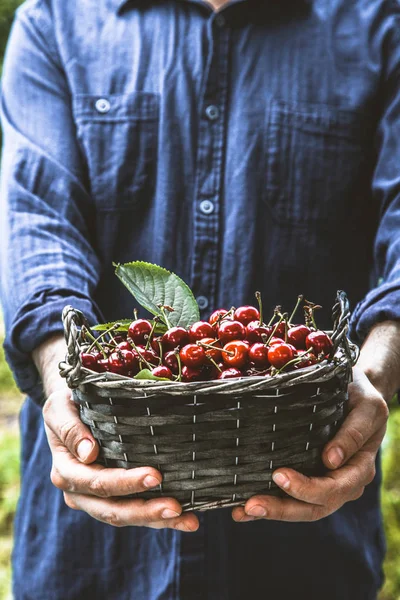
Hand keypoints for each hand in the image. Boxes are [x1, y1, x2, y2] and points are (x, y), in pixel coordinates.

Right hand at [43, 389, 198, 530]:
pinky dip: (160, 518)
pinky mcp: (113, 499)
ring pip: (127, 517)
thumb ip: (70, 429)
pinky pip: (137, 512)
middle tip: (176, 506)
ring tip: (189, 520)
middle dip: (146, 510)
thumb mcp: (60, 408)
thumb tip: (88, 453)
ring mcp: (96, 500)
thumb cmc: (68, 404)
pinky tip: (186, 519)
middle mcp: (79, 492)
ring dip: (158, 520)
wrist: (71, 409)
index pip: (97, 483)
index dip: (126, 483)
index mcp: (66, 471)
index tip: (156, 475)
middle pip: (113, 510)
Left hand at [232, 366, 388, 522]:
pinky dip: (268, 505)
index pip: (334, 489)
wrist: (355, 392)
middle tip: (252, 504)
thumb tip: (331, 459)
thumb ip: (354, 432)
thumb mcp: (367, 408)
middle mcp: (344, 482)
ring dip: (272, 511)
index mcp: (359, 469)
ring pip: (301, 508)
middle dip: (282, 508)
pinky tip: (242, 510)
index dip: (307, 488)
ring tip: (243, 510)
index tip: (279, 475)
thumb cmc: (360, 396)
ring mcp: (326, 484)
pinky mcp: (309, 479)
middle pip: (315, 507)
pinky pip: (290, 498)